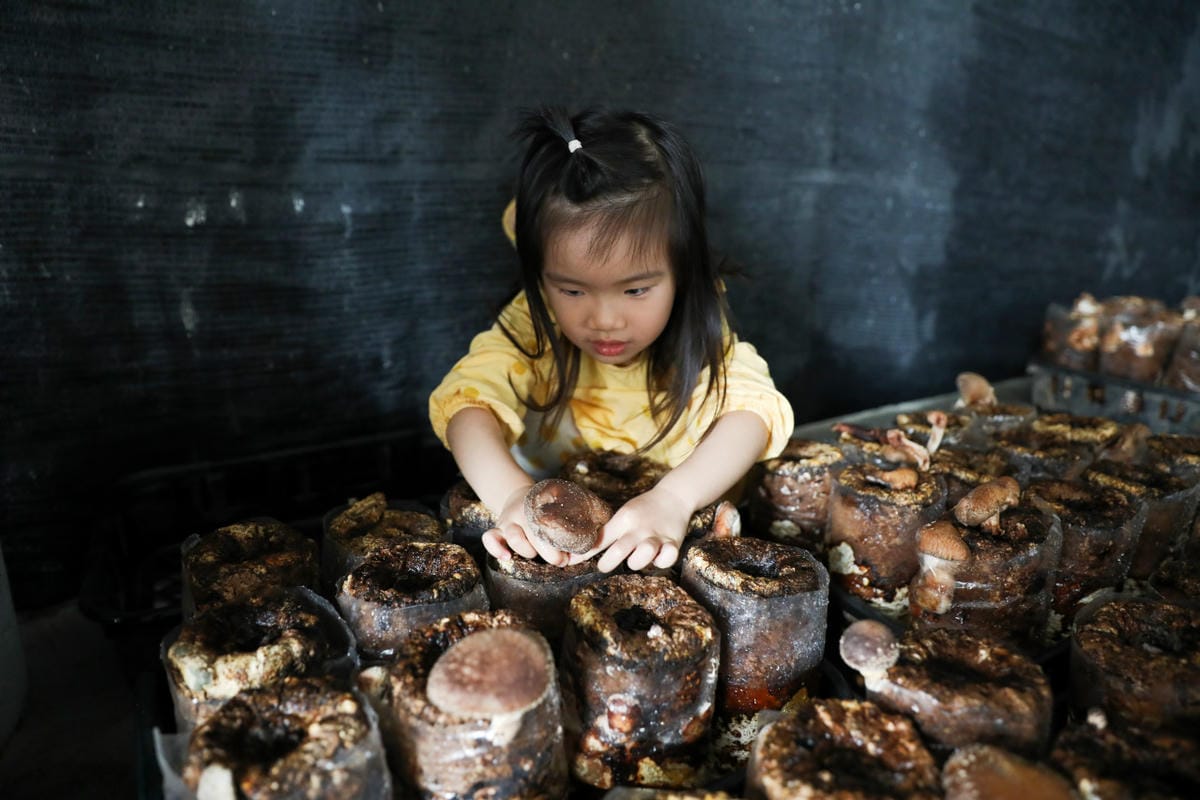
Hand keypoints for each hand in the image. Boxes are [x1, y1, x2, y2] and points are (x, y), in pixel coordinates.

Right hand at [481, 484, 571, 565]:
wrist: (520, 496)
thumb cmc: (549, 508)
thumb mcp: (562, 506)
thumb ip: (579, 521)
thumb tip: (600, 541)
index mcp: (541, 506)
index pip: (552, 521)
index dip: (563, 539)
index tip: (570, 551)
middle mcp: (524, 512)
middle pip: (535, 532)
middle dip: (549, 551)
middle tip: (560, 560)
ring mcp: (509, 521)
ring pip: (514, 536)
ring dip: (527, 550)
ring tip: (534, 556)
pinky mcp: (497, 530)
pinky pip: (489, 538)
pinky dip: (495, 548)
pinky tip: (507, 557)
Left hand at [575, 484, 692, 572]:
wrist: (674, 497)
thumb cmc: (643, 510)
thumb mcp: (623, 515)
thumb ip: (608, 533)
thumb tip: (583, 551)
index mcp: (624, 519)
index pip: (600, 538)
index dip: (584, 553)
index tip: (571, 562)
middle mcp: (639, 528)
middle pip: (619, 550)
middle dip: (607, 563)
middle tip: (604, 566)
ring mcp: (656, 536)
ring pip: (643, 556)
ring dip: (637, 562)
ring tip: (636, 559)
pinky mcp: (673, 543)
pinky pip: (667, 559)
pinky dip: (662, 562)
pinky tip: (659, 558)